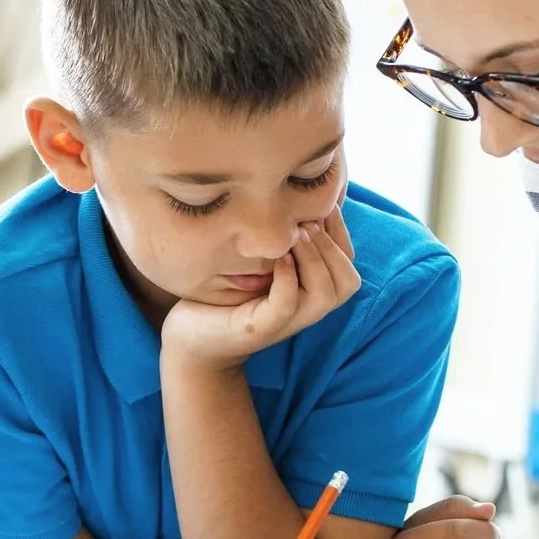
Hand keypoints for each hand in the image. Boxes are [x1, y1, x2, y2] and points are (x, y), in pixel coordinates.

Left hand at [159, 210, 361, 368]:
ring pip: (325, 295)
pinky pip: (286, 305)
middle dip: (332, 246)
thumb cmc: (223, 294)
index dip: (340, 233)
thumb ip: (284, 242)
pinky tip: (277, 259)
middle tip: (305, 225)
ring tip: (294, 238)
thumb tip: (301, 201)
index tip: (321, 207)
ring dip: (315, 260)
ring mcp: (283, 322)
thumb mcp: (259, 262)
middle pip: (347, 282)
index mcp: (309, 293)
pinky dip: (287, 279)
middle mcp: (304, 310)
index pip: (348, 264)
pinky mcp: (258, 328)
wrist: (190, 337)